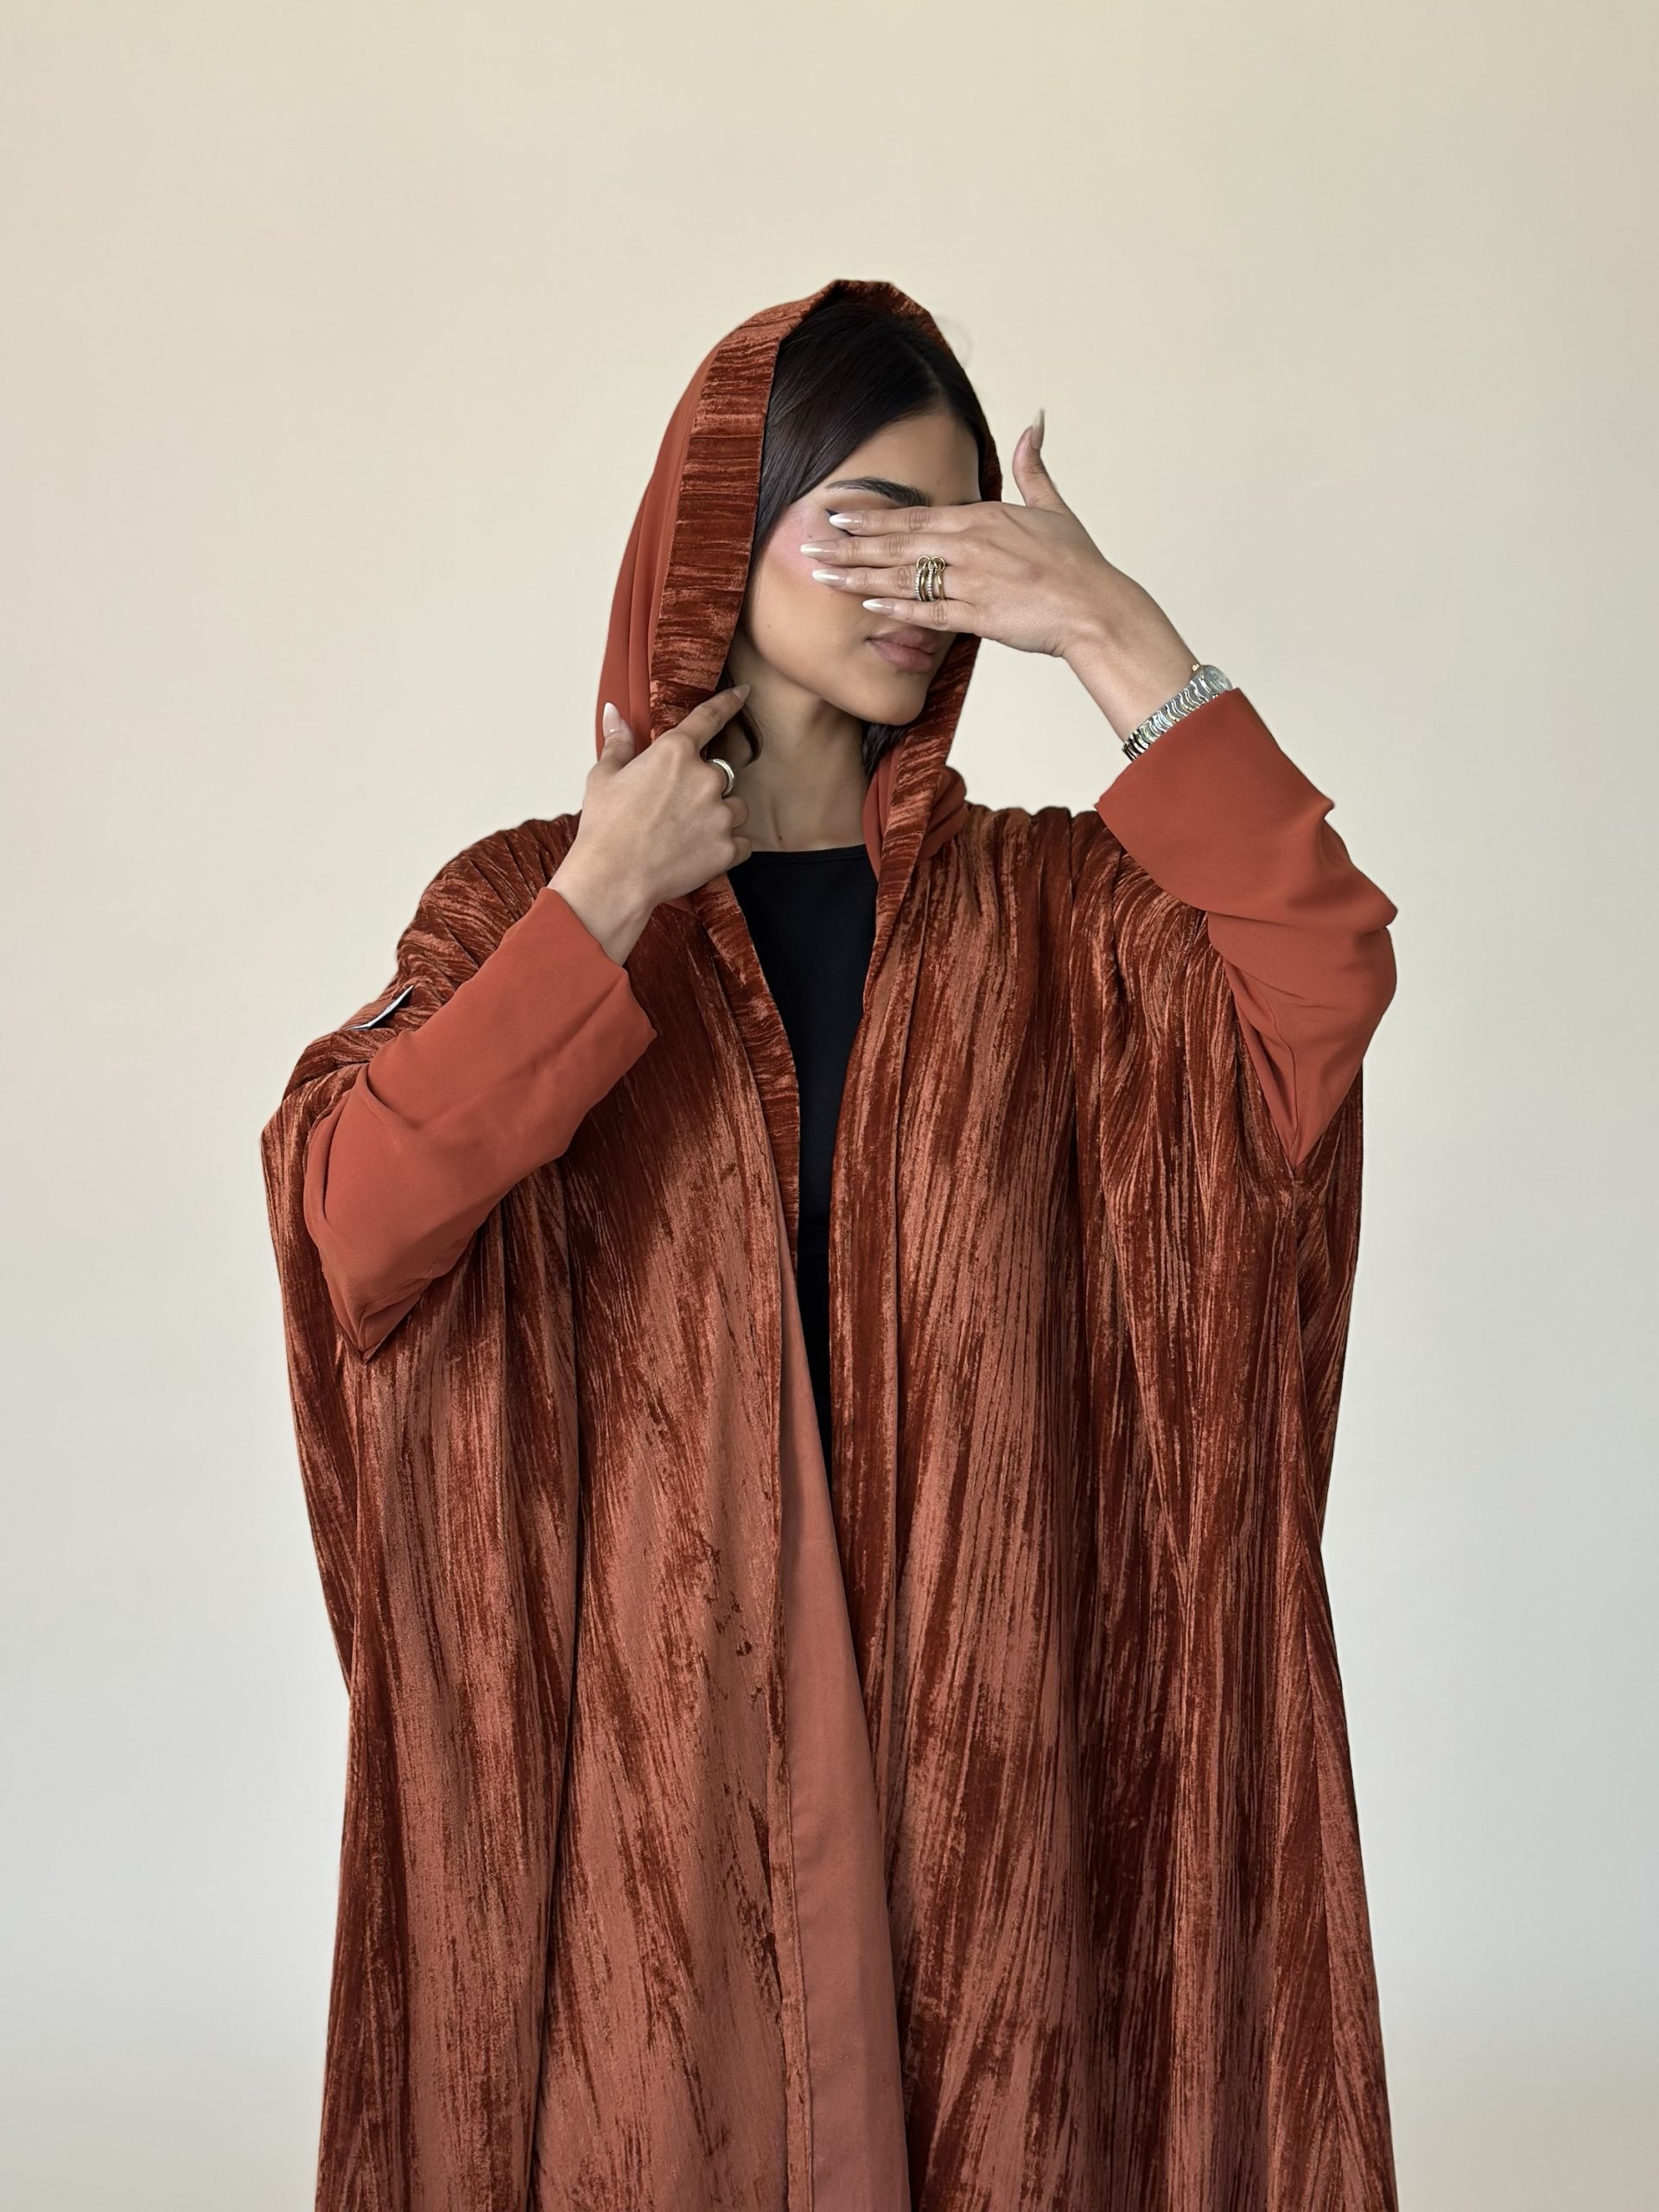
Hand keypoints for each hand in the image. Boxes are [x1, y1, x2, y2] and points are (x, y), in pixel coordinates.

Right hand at [550, 685, 752, 962]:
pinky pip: (743, 842)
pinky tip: (702, 853)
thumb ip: (618, 743)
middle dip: (705, 788)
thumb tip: (615, 715)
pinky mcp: (728, 848)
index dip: (729, 702)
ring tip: (688, 834)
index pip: (709, 718)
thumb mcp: (604, 777)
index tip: (744, 693)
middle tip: (676, 810)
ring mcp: (720, 814)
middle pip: (721, 774)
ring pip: (736, 808)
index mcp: (675, 752)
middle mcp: (705, 778)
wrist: (614, 878)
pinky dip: (729, 846)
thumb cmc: (605, 827)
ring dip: (720, 816)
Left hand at [798, 414, 1196, 728]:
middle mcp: (969, 545)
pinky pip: (927, 611)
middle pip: (897, 542)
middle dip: (849, 544)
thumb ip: (1034, 466)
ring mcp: (970, 580)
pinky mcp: (976, 615)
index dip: (871, 514)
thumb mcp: (1053, 506)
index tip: (836, 513)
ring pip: (902, 576)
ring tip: (822, 575)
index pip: (913, 514)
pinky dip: (895, 607)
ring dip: (859, 575)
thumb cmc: (1077, 563)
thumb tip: (1035, 422)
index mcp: (982, 518)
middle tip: (809, 544)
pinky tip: (865, 603)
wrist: (1095, 606)